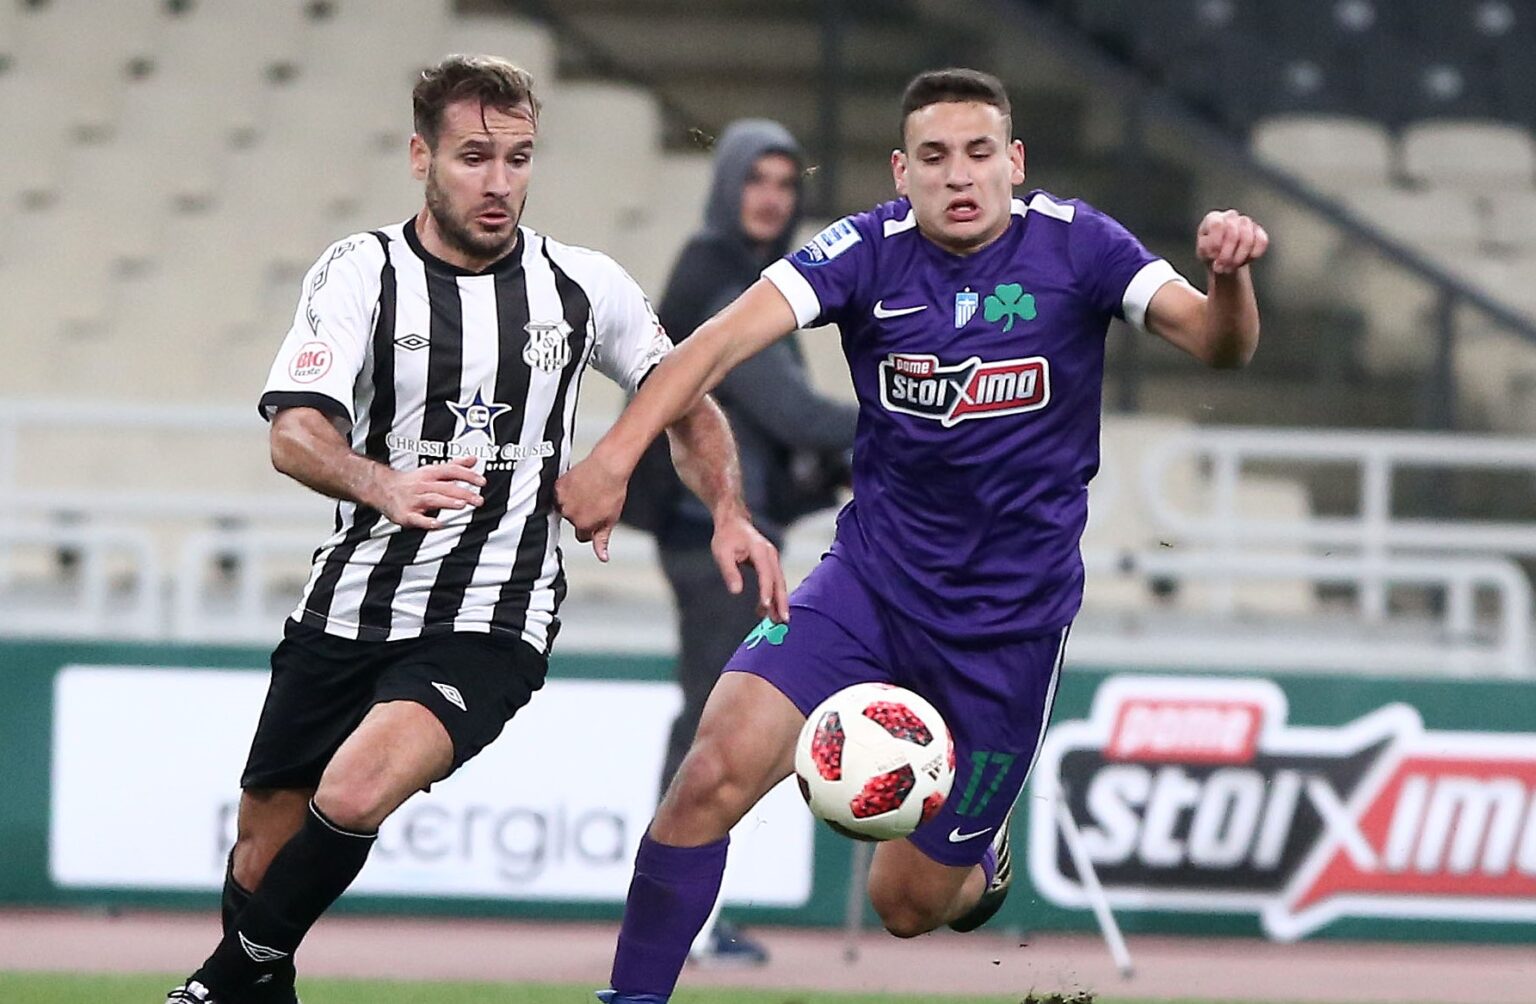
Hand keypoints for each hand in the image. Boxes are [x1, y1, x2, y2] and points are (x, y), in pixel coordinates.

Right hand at [376, 456, 484, 529]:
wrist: (382, 488)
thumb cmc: (412, 481)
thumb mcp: (433, 470)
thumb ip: (455, 466)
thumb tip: (473, 459)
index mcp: (430, 474)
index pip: (451, 471)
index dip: (467, 475)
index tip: (481, 481)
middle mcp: (423, 485)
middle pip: (445, 487)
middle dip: (463, 493)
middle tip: (478, 499)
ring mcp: (414, 500)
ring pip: (432, 499)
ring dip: (447, 502)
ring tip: (462, 505)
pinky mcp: (405, 514)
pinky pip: (416, 518)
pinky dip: (426, 521)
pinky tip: (437, 524)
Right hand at [554, 452, 628, 560]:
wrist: (608, 466)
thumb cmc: (613, 490)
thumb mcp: (611, 519)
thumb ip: (602, 540)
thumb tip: (603, 557)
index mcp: (583, 525)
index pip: (582, 536)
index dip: (590, 527)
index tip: (595, 517)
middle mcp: (570, 514)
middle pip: (573, 521)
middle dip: (581, 514)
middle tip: (594, 501)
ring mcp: (562, 500)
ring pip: (564, 508)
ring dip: (572, 503)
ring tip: (587, 492)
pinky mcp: (557, 487)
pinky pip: (558, 494)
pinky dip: (566, 491)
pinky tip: (578, 486)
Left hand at [711, 507, 789, 622]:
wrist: (733, 522)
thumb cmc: (727, 537)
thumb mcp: (722, 553)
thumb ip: (730, 572)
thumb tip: (736, 591)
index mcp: (760, 551)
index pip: (766, 574)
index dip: (767, 591)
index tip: (767, 606)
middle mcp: (770, 555)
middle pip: (779, 581)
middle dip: (782, 601)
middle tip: (783, 620)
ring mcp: (772, 559)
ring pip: (779, 583)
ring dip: (779, 601)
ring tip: (777, 620)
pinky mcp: (770, 563)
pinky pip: (775, 581)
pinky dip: (774, 595)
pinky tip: (769, 609)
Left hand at [1196, 209, 1269, 275]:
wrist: (1223, 259)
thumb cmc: (1211, 252)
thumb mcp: (1203, 252)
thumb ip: (1206, 248)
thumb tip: (1216, 251)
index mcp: (1213, 218)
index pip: (1217, 225)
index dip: (1216, 244)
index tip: (1212, 258)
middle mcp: (1230, 216)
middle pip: (1233, 234)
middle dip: (1226, 256)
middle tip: (1221, 268)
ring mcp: (1246, 222)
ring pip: (1248, 239)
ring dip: (1238, 258)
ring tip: (1231, 267)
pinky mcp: (1259, 231)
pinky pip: (1262, 242)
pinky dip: (1253, 256)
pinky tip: (1244, 261)